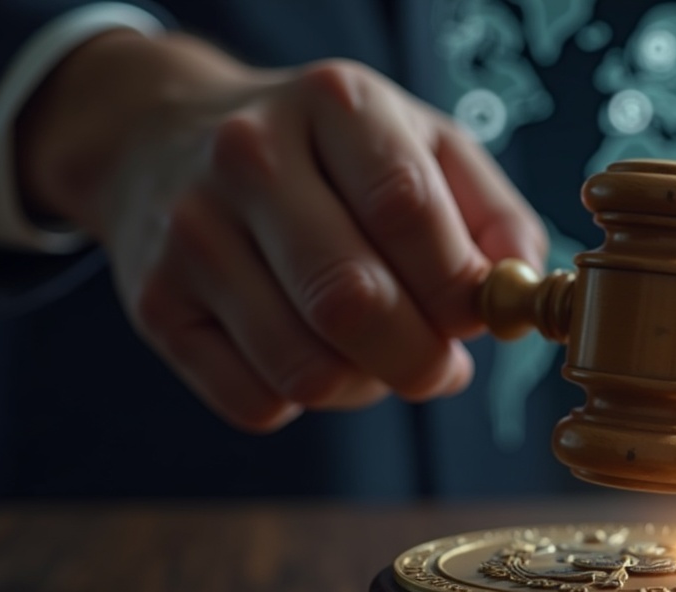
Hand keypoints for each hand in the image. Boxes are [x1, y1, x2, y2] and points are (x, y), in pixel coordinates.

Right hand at [17, 31, 545, 431]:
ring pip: (306, 368)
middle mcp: (249, 158)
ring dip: (366, 387)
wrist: (165, 138)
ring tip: (375, 355)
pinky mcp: (154, 304)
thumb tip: (521, 292)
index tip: (480, 317)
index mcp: (333, 105)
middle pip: (352, 300)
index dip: (459, 288)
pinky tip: (308, 353)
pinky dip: (303, 401)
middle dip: (421, 361)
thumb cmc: (326, 153)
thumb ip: (491, 212)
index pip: (406, 211)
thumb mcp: (419, 141)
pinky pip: (255, 403)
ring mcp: (190, 233)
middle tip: (441, 368)